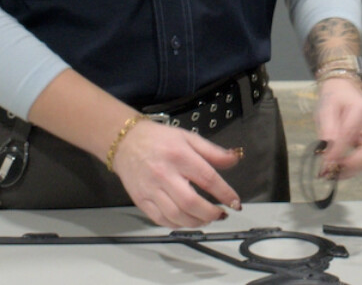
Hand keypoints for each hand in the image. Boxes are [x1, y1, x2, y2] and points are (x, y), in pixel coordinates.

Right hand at [110, 117, 242, 227]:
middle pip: (191, 202)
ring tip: (207, 218)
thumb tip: (235, 159)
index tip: (235, 202)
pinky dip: (177, 225)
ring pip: (176, 215)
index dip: (225, 193)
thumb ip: (213, 151)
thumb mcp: (189, 138)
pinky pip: (160, 220)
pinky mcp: (141, 200)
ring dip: (196, 222)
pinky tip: (187, 220)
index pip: (207, 178)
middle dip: (211, 213)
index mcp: (180, 156)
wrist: (126, 142)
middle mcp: (164, 174)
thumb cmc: (159, 139)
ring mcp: (151, 189)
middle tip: (221, 214)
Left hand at [312, 76, 361, 178]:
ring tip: (335, 172)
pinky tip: (341, 167)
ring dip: (354, 168)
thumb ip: (328, 131)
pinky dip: (356, 165)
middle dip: (354, 165)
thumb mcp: (325, 110)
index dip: (339, 152)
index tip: (325, 165)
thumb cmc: (334, 98)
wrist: (345, 90)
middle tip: (334, 172)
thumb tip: (328, 156)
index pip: (351, 134)